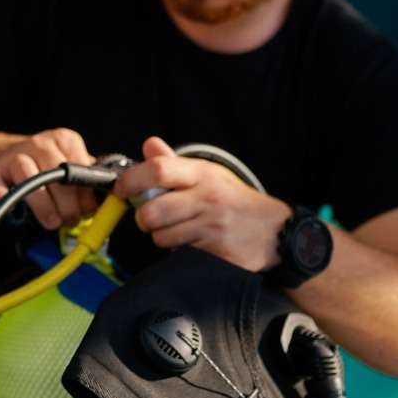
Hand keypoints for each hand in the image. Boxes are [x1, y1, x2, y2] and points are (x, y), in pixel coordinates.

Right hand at [0, 128, 97, 229]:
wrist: (4, 161)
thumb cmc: (44, 170)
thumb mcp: (70, 169)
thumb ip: (90, 180)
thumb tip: (115, 196)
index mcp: (64, 140)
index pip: (80, 166)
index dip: (86, 193)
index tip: (88, 211)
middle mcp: (39, 143)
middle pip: (56, 171)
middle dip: (67, 203)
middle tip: (70, 221)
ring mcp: (13, 155)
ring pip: (27, 174)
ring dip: (42, 203)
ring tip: (51, 221)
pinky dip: (0, 193)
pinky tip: (10, 206)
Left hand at [113, 137, 290, 271]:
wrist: (276, 230)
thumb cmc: (233, 200)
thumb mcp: (208, 175)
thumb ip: (174, 163)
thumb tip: (147, 144)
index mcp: (201, 174)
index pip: (158, 170)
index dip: (131, 180)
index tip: (121, 189)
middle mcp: (207, 197)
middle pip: (152, 211)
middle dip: (143, 219)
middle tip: (151, 218)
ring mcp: (213, 225)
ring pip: (161, 236)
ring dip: (162, 237)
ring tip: (179, 230)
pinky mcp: (218, 250)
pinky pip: (179, 253)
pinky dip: (179, 251)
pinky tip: (194, 243)